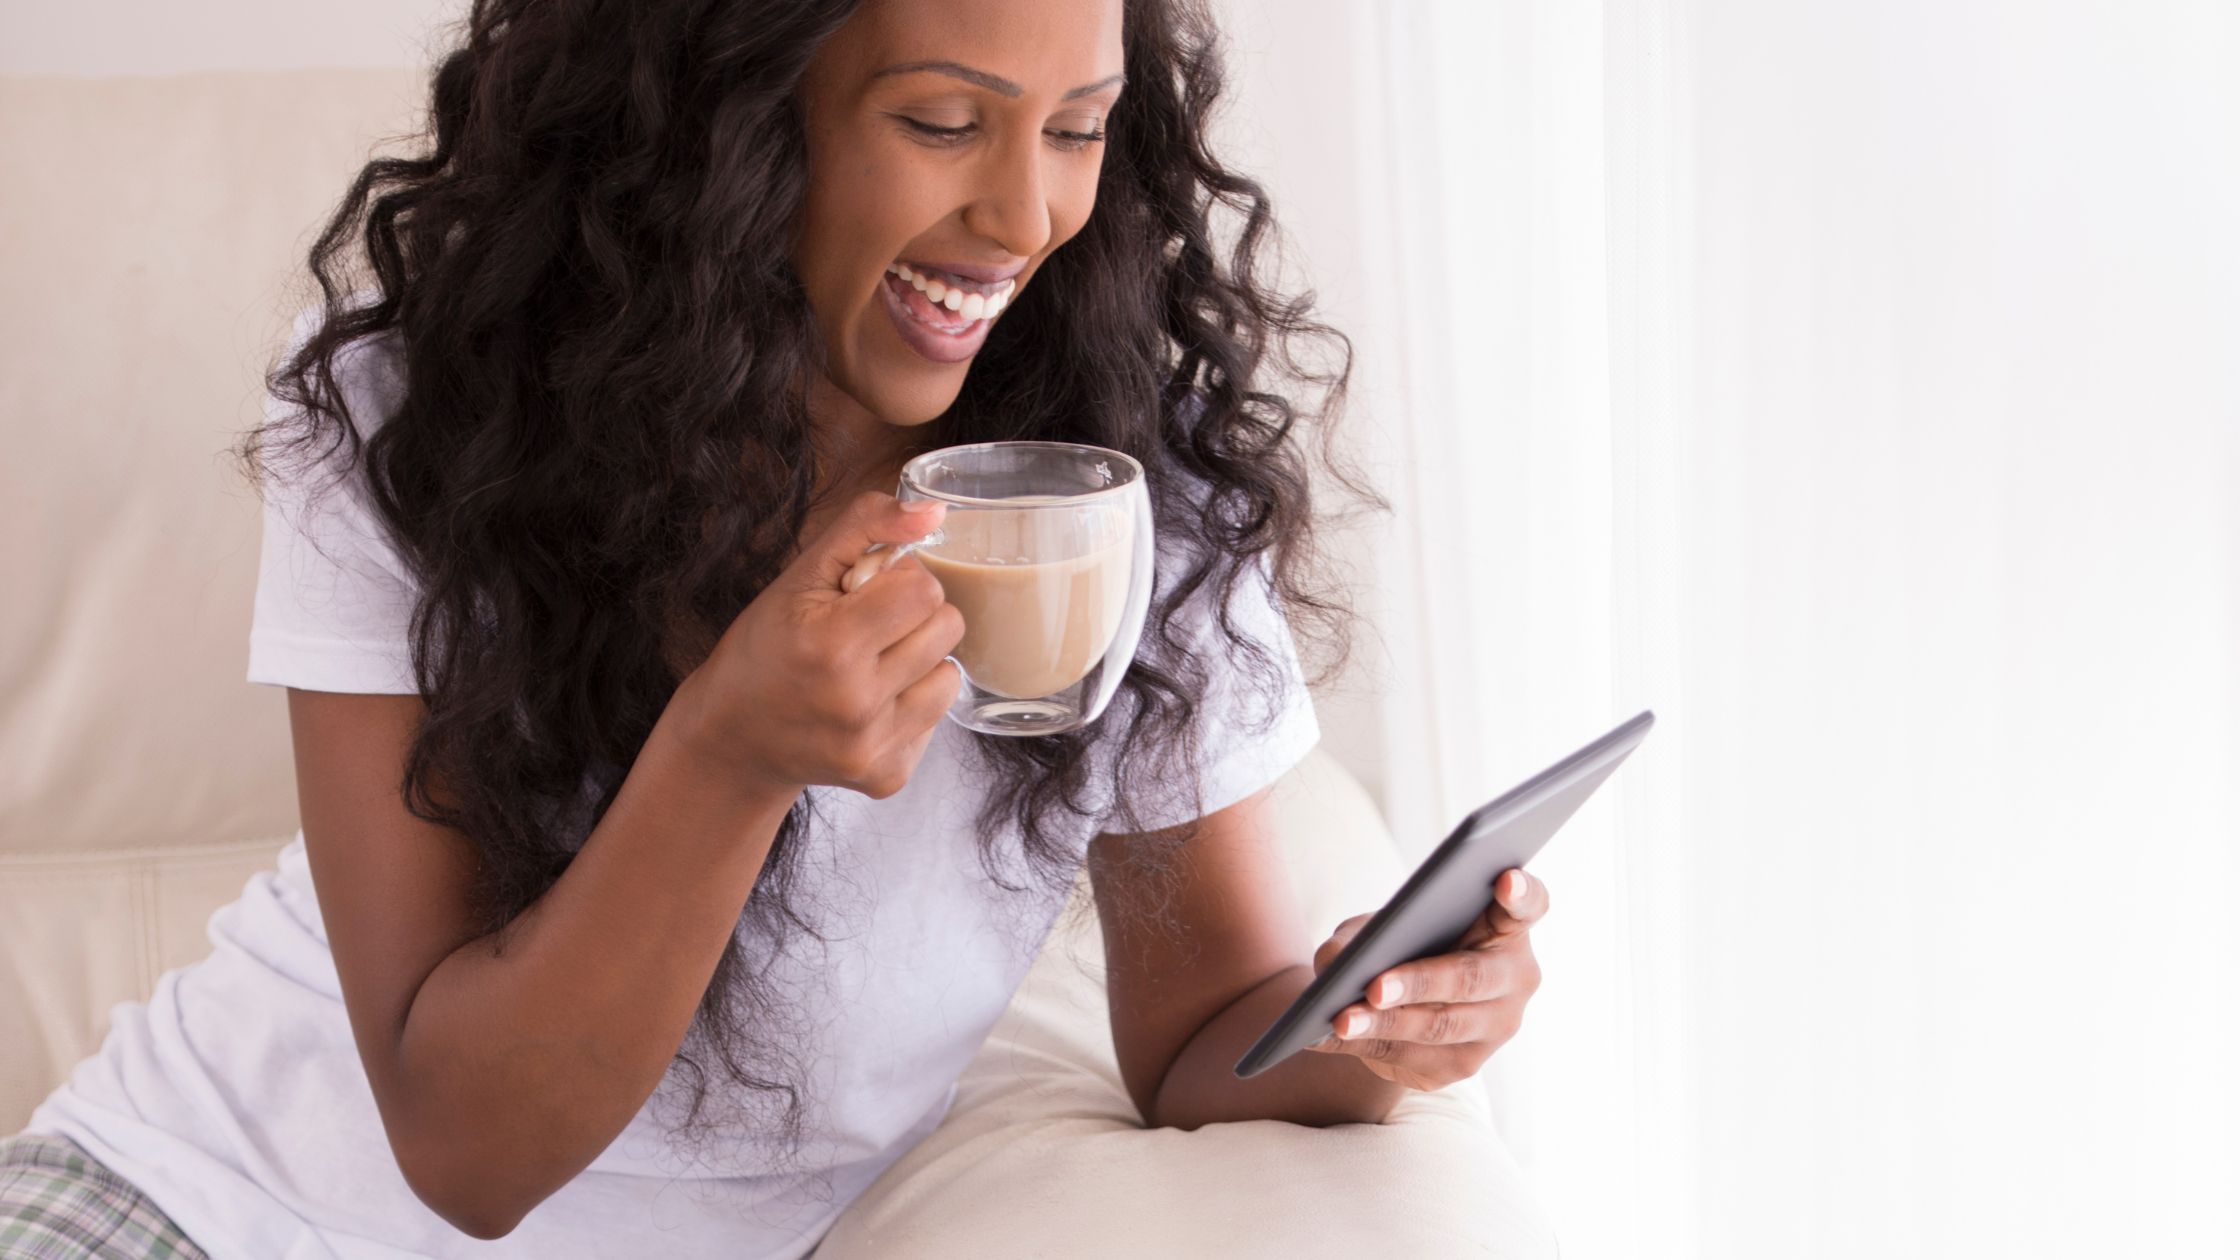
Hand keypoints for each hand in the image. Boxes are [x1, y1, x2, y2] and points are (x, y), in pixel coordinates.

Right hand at [676, 491, 964, 800]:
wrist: (733, 737)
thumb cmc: (767, 645)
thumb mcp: (802, 574)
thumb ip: (868, 525)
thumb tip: (936, 511)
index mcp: (831, 645)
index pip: (925, 589)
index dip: (899, 580)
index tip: (864, 593)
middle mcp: (854, 703)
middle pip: (948, 628)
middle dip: (914, 617)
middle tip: (867, 629)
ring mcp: (872, 747)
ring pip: (951, 674)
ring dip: (919, 662)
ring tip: (869, 667)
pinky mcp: (887, 776)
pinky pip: (937, 718)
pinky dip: (909, 705)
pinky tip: (867, 706)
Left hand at [1299, 868, 1548, 1092]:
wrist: (1396, 1002)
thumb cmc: (1398, 944)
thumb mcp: (1379, 926)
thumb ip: (1364, 932)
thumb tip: (1339, 961)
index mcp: (1508, 927)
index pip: (1530, 905)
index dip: (1521, 893)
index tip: (1505, 878)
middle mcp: (1515, 980)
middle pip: (1471, 978)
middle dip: (1420, 982)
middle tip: (1375, 986)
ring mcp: (1495, 1028)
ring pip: (1440, 1027)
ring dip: (1386, 1025)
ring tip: (1340, 1020)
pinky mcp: (1464, 1066)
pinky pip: (1414, 1060)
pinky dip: (1365, 1048)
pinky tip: (1323, 1039)